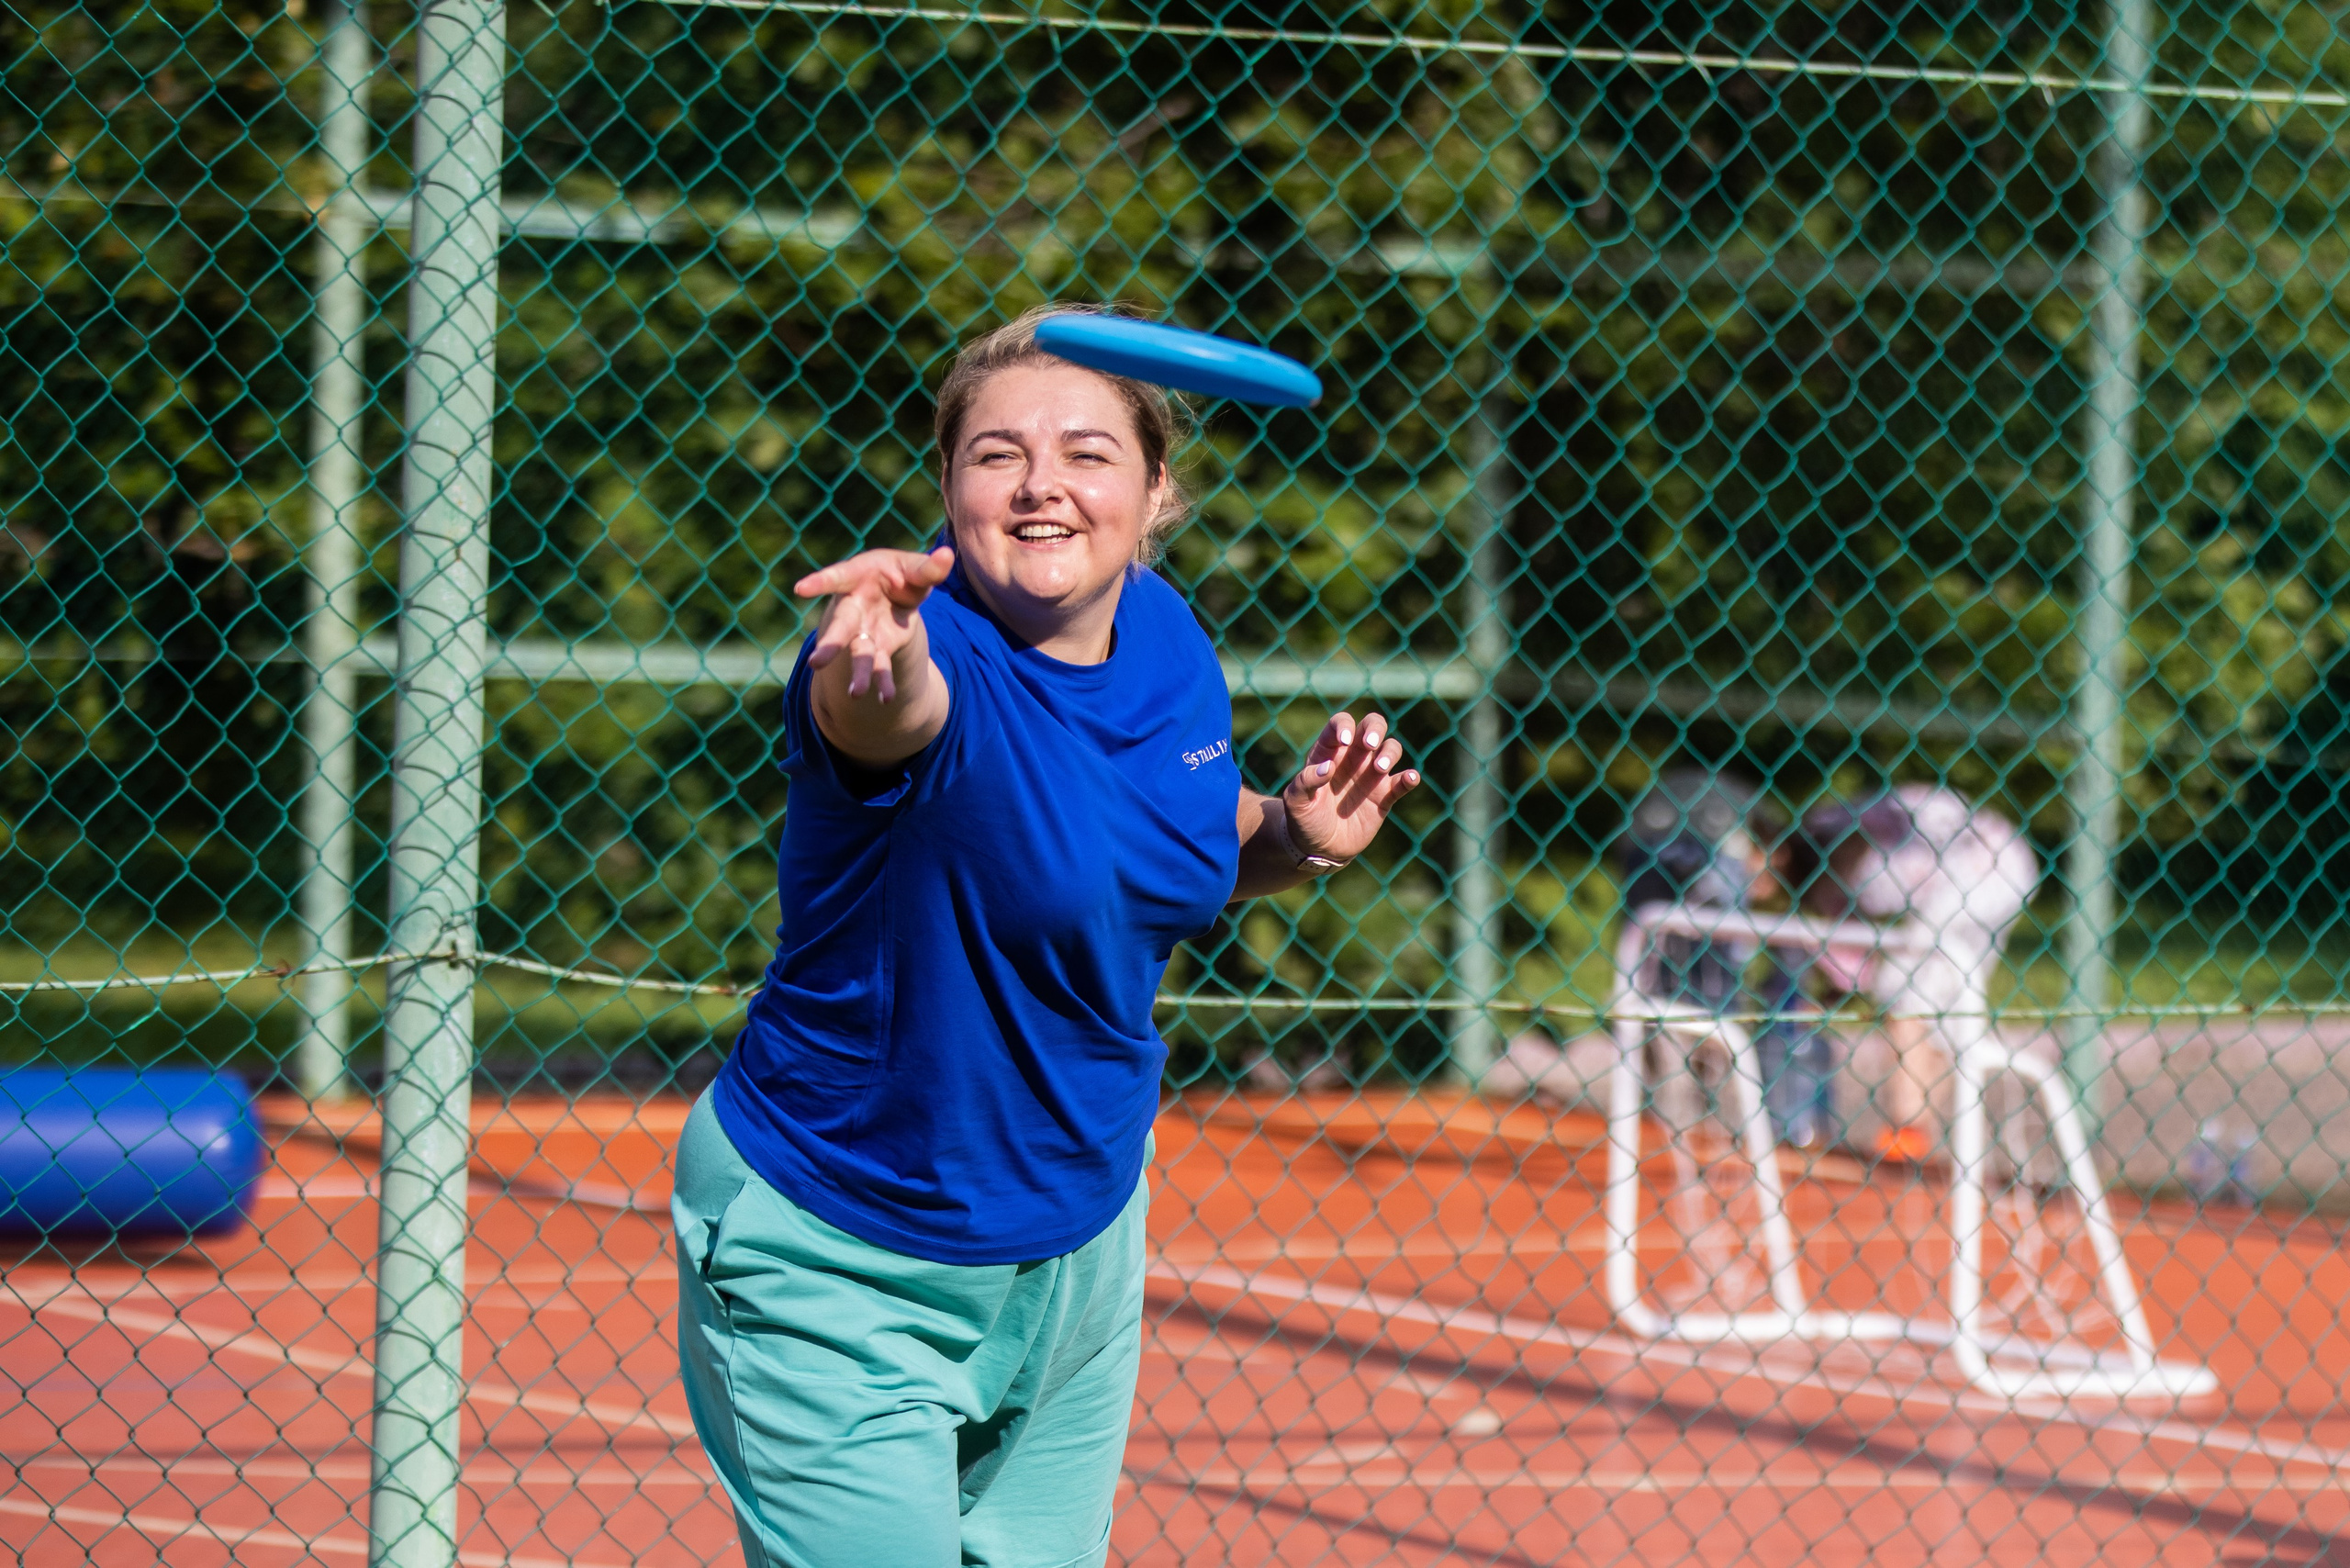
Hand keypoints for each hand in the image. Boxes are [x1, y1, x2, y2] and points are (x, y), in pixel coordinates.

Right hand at [794, 546, 953, 700]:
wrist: (897, 592)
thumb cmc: (900, 572)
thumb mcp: (915, 567)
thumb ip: (929, 568)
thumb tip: (947, 556)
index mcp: (858, 576)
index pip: (837, 577)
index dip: (820, 582)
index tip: (800, 589)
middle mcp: (854, 606)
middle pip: (841, 625)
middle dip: (830, 644)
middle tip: (816, 663)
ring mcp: (863, 630)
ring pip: (859, 653)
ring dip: (859, 673)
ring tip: (857, 694)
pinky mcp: (879, 646)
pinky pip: (880, 665)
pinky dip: (884, 682)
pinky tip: (887, 698)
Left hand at [1282, 711, 1420, 862]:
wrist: (1319, 848)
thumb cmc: (1303, 820)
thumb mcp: (1295, 802)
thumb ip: (1306, 781)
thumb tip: (1327, 768)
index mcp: (1329, 752)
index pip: (1340, 724)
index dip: (1344, 725)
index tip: (1344, 740)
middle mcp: (1353, 758)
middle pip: (1372, 726)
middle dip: (1374, 728)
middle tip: (1370, 744)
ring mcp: (1371, 776)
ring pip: (1391, 748)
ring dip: (1389, 753)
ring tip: (1379, 769)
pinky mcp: (1384, 796)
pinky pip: (1402, 782)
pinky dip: (1410, 778)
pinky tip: (1410, 778)